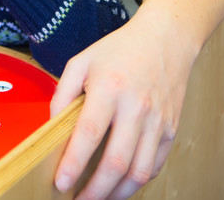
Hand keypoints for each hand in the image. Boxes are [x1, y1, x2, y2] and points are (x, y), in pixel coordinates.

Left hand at [49, 5, 198, 199]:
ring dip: (117, 194)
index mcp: (109, 88)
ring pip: (139, 172)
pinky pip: (154, 166)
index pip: (89, 134)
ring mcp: (158, 121)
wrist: (166, 39)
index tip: (61, 183)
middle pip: (117, 162)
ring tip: (98, 199)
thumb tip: (52, 126)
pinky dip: (137, 182)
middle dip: (95, 190)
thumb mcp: (81, 61)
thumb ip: (62, 93)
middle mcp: (137, 108)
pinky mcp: (171, 130)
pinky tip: (120, 186)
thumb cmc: (120, 50)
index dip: (73, 163)